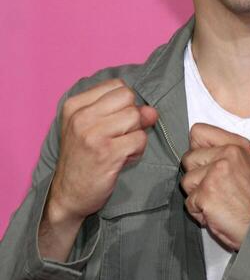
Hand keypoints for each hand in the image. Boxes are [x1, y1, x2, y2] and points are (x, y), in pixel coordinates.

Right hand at [46, 79, 158, 225]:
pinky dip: (137, 151)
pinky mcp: (107, 153)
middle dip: (132, 118)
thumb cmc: (82, 159)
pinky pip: (140, 139)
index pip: (117, 86)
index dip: (125, 104)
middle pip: (128, 99)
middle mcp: (81, 117)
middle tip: (119, 137)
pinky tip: (123, 160)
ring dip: (136, 135)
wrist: (68, 194)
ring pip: (136, 117)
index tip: (114, 122)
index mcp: (74, 105)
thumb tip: (151, 111)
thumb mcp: (92, 129)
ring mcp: (93, 134)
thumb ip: (121, 113)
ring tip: (121, 149)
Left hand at [180, 123, 249, 249]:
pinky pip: (188, 202)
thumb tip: (196, 146)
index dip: (197, 149)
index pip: (198, 131)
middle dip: (197, 176)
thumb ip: (225, 152)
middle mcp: (228, 155)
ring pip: (186, 181)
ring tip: (217, 201)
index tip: (206, 163)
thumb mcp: (247, 165)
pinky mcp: (206, 193)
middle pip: (188, 158)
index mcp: (238, 146)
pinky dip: (199, 211)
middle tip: (217, 188)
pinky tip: (215, 212)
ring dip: (197, 195)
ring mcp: (216, 173)